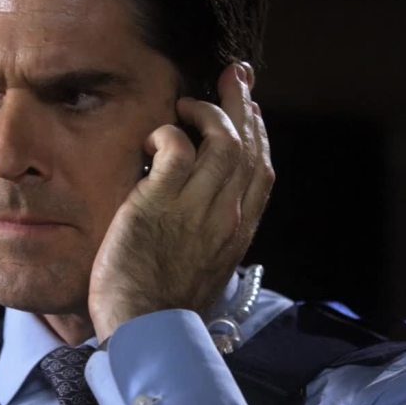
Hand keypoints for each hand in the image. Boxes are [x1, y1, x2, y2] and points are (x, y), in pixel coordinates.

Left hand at [88, 62, 274, 340]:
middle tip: (236, 75)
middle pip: (247, 146)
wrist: (145, 329)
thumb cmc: (166, 302)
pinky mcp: (161, 201)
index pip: (261, 171)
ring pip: (221, 141)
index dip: (259, 134)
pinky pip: (175, 147)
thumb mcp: (205, 268)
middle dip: (243, 105)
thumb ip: (211, 233)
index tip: (251, 110)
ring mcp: (197, 206)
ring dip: (209, 111)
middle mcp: (227, 215)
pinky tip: (155, 137)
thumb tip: (204, 207)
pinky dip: (167, 132)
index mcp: (238, 231)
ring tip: (189, 101)